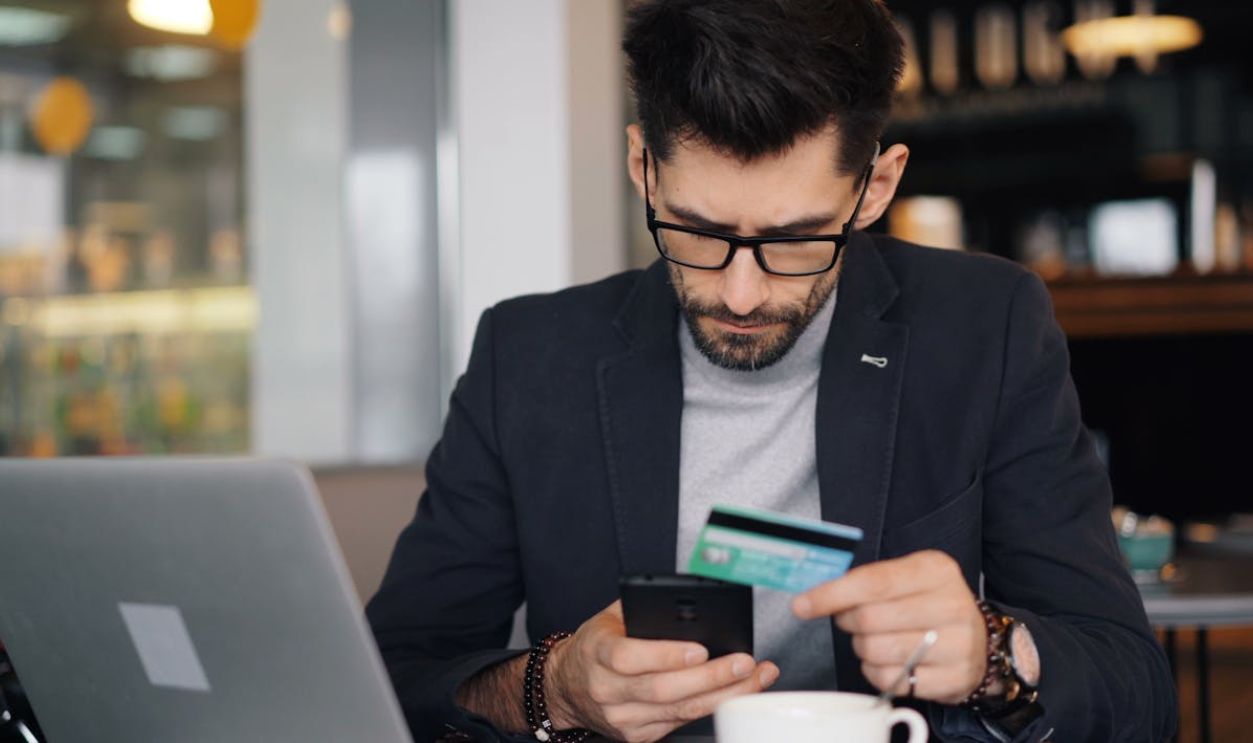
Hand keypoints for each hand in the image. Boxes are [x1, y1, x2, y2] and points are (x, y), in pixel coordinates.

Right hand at [546, 600, 778, 741]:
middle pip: (664, 689)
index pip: (630, 658)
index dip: (667, 655)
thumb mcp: (609, 618)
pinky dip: (711, 707)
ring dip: (722, 694)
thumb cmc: (595, 646)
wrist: (566, 686)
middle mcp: (606, 690)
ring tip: (754, 677)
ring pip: (679, 711)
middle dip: (711, 677)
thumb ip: (643, 609)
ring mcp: (623, 718)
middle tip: (745, 662)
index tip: (701, 649)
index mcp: (597, 653)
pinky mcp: (638, 736)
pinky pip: (680, 722)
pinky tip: (734, 693)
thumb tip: (690, 602)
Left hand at [792, 550, 985, 703]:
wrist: (980, 640)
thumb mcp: (907, 576)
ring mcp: (957, 644)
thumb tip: (814, 593)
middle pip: (870, 618)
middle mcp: (951, 604)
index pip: (872, 582)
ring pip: (876, 650)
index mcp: (936, 570)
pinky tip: (888, 660)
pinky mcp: (952, 678)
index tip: (802, 604)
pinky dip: (876, 671)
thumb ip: (866, 580)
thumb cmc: (930, 603)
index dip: (831, 594)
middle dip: (848, 621)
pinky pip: (889, 679)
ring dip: (862, 647)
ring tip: (874, 639)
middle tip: (852, 620)